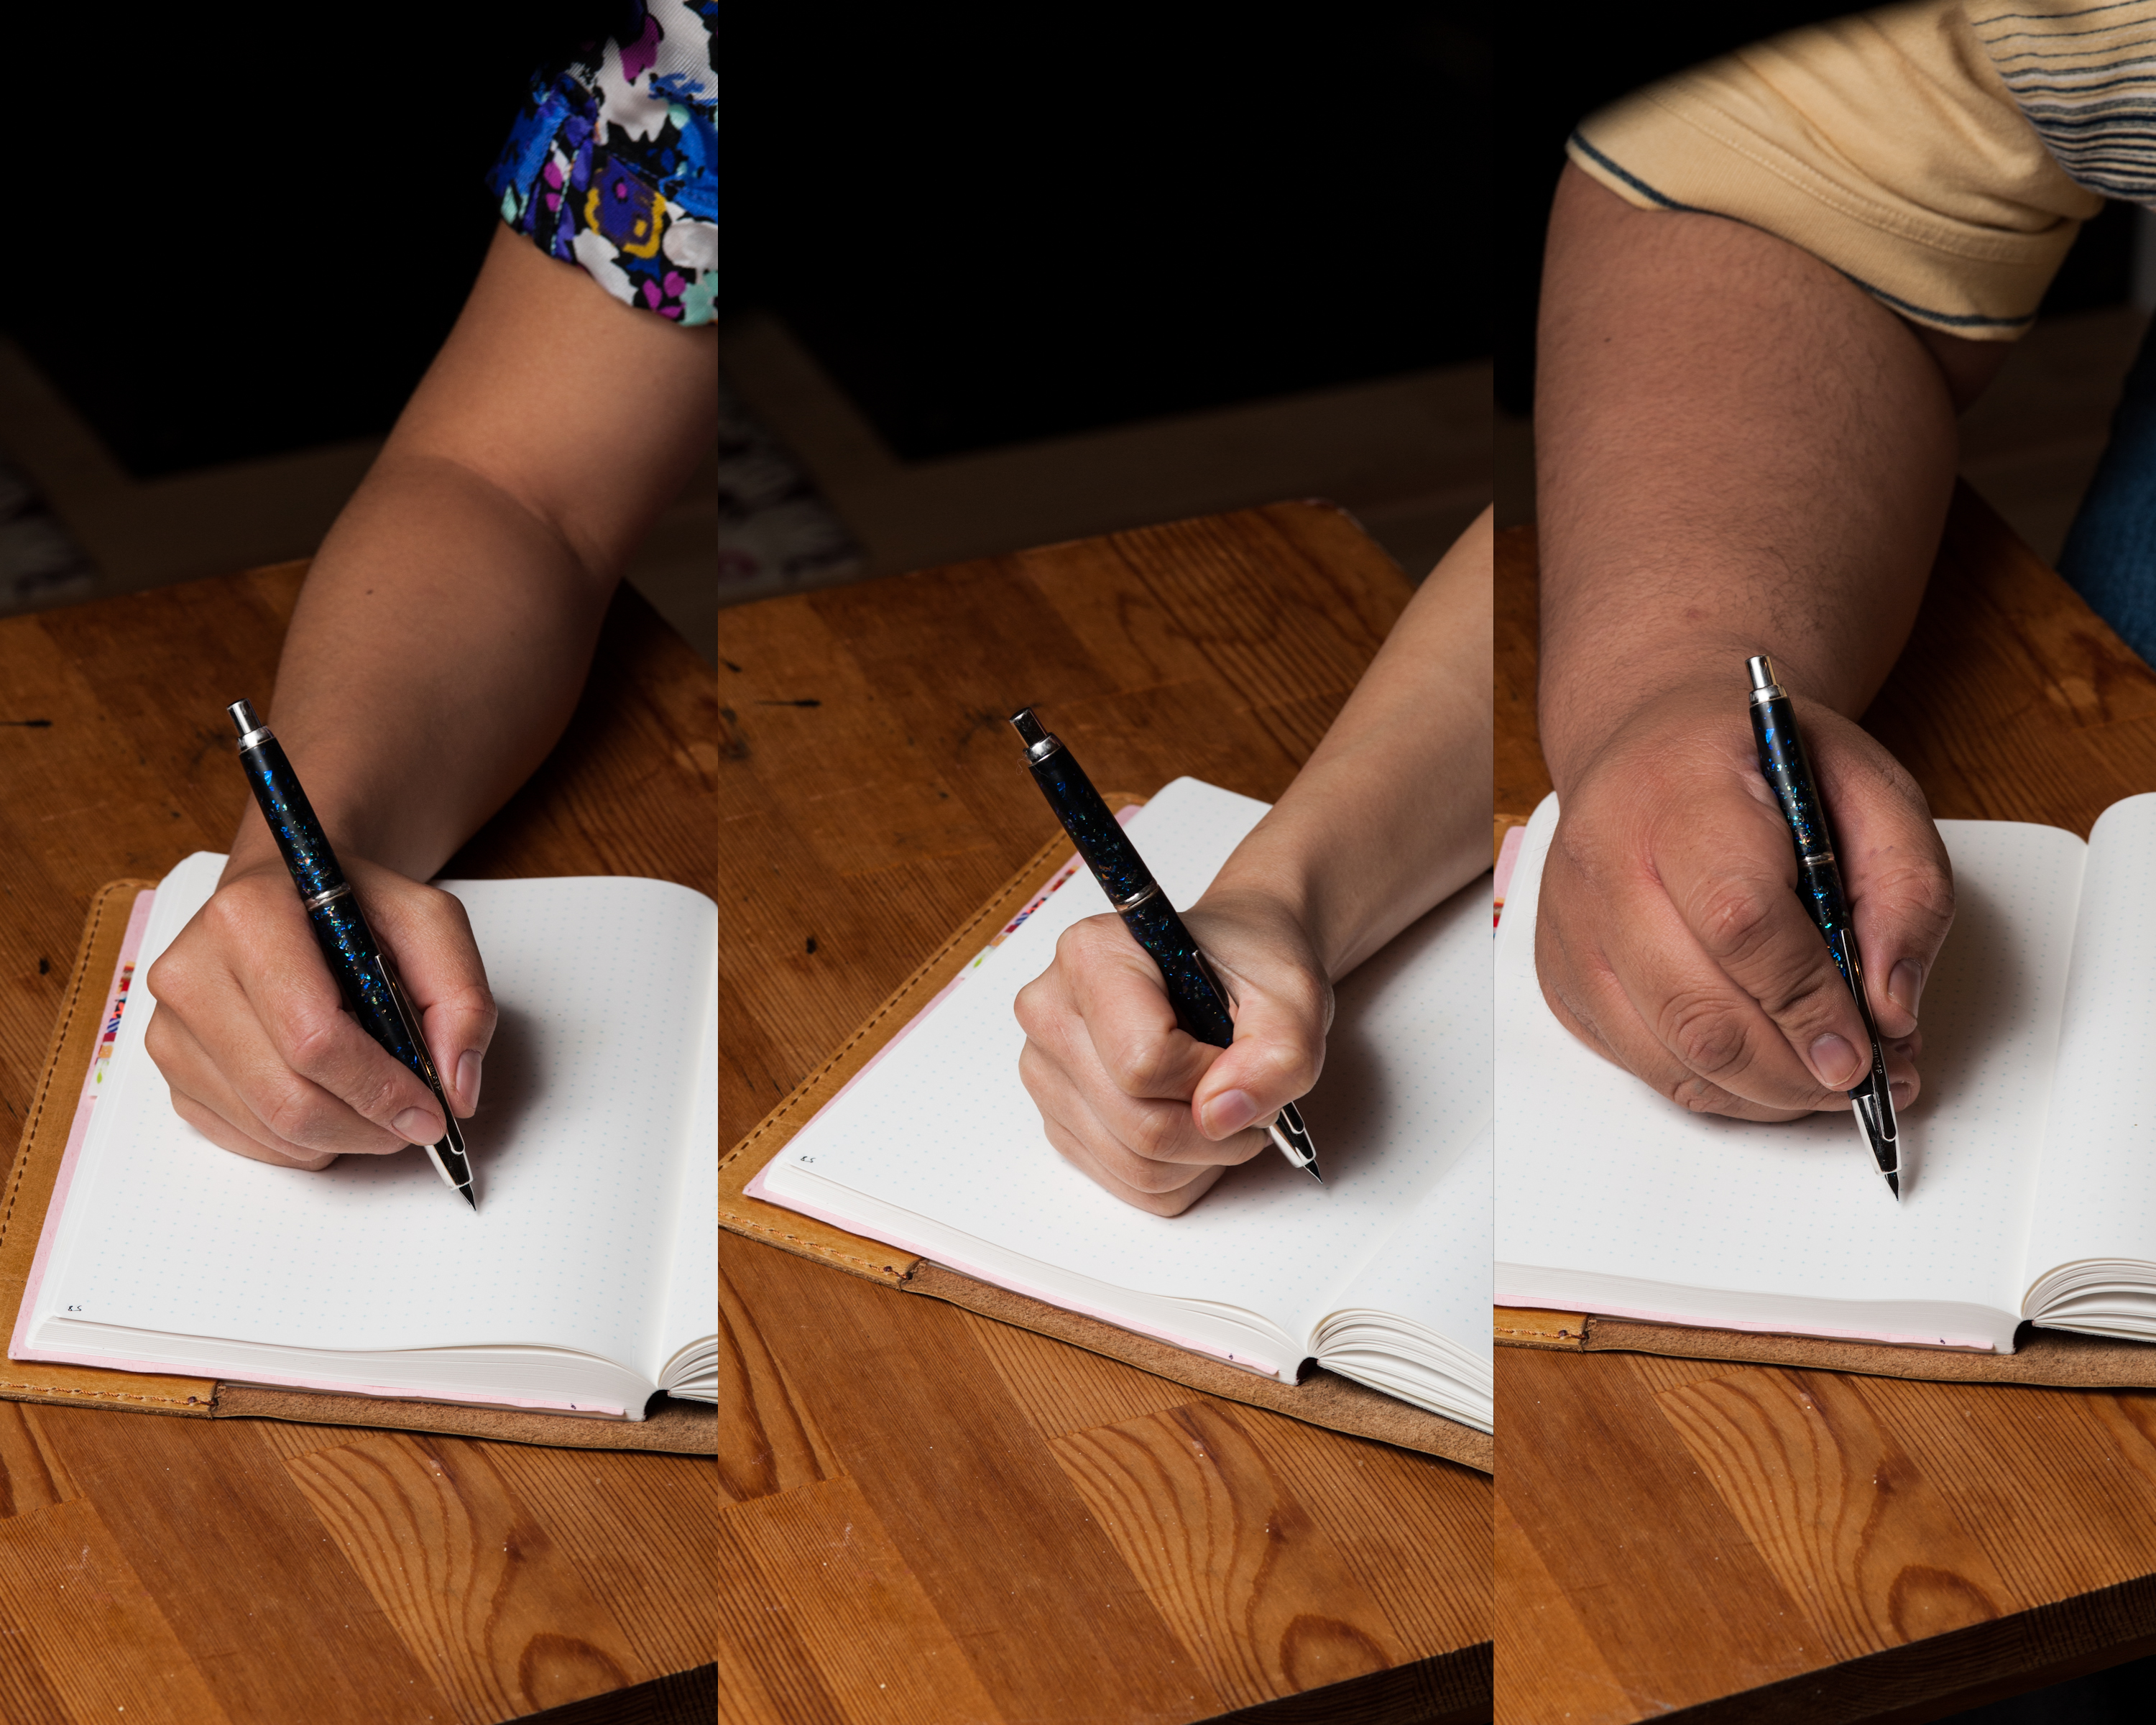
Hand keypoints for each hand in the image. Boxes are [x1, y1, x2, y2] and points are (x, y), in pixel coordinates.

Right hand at [145, 854, 495, 1169]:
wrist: (288, 896)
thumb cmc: (354, 908)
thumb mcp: (429, 922)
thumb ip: (461, 999)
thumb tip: (457, 1090)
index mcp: (248, 918)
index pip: (313, 1038)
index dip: (380, 1088)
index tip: (432, 1111)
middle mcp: (191, 973)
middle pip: (286, 1096)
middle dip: (366, 1125)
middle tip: (414, 1123)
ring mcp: (170, 1025)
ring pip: (267, 1127)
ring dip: (341, 1137)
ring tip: (377, 1104)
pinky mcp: (169, 1068)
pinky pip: (242, 1138)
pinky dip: (303, 1141)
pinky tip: (331, 1101)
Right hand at [1014, 890, 1331, 1213]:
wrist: (1228, 968)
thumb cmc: (1247, 969)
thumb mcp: (1293, 996)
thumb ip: (1278, 1053)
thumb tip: (1222, 1116)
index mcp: (1093, 956)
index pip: (1143, 1061)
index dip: (1211, 1078)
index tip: (1238, 1056)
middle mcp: (1051, 1011)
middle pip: (1138, 1125)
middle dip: (1216, 1130)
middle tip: (1250, 1097)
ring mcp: (1046, 1071)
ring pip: (1134, 1166)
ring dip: (1202, 1157)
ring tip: (1225, 1108)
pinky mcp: (1058, 1119)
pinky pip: (1127, 1184)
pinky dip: (1180, 1172)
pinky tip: (1196, 1125)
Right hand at [1535, 685, 1952, 1118]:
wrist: (1651, 744)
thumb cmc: (1758, 764)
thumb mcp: (1868, 786)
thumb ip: (1906, 888)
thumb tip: (1890, 1008)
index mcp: (1679, 792)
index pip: (1737, 920)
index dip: (1808, 1000)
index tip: (1867, 1049)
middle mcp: (1603, 859)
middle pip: (1696, 1010)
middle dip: (1792, 1070)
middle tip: (1860, 1078)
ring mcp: (1572, 925)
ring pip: (1667, 1055)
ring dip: (1762, 1091)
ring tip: (1823, 1076)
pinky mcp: (1560, 975)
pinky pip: (1643, 1066)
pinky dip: (1719, 1086)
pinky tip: (1765, 1061)